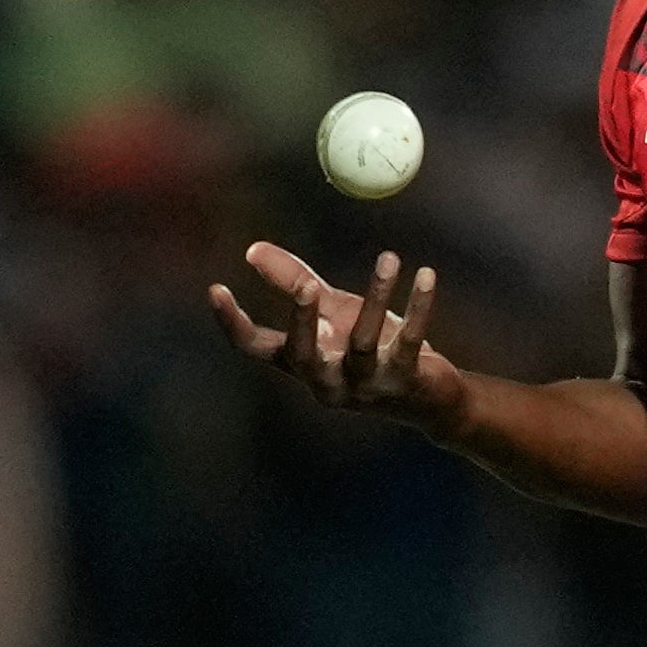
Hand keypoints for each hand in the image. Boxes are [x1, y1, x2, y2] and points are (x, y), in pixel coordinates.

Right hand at [209, 243, 461, 429]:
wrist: (430, 396)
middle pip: (303, 354)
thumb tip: (252, 250)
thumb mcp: (332, 314)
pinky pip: (409, 341)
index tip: (216, 289)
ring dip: (376, 296)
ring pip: (363, 342)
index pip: (256, 347)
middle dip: (302, 320)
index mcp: (301, 362)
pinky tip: (425, 275)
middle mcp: (326, 380)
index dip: (233, 322)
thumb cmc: (373, 351)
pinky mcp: (405, 381)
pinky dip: (418, 307)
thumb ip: (295, 283)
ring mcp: (365, 385)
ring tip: (388, 258)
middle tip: (306, 285)